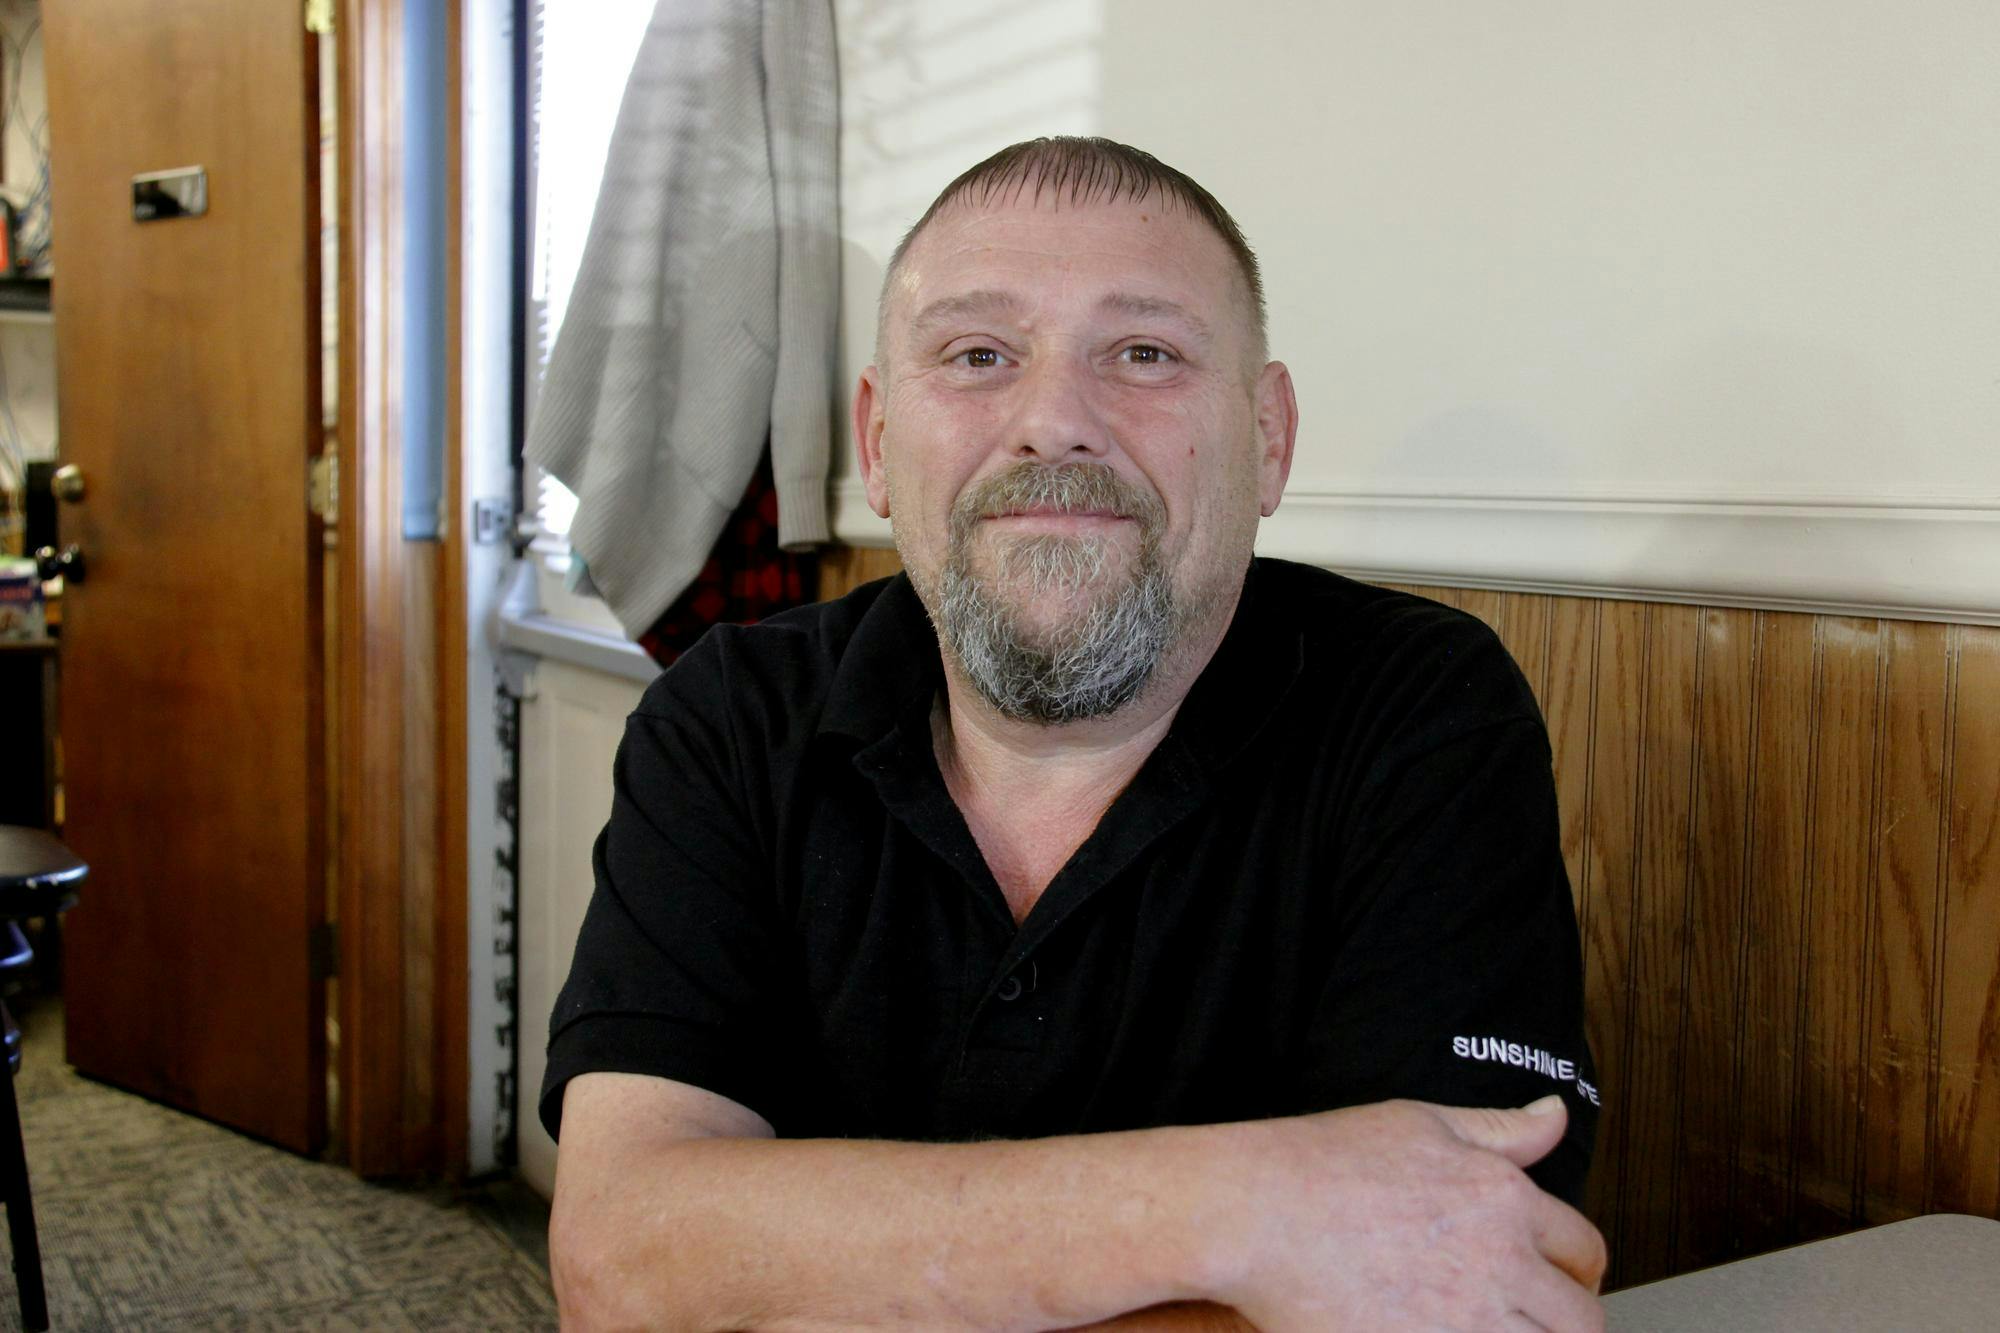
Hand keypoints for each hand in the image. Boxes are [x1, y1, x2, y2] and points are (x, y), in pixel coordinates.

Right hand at [1213, 1096, 1604, 1331]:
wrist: (1252, 1211)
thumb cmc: (1322, 1163)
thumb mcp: (1419, 1123)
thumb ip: (1501, 1128)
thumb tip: (1555, 1114)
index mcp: (1505, 1200)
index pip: (1584, 1249)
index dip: (1579, 1271)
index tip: (1562, 1283)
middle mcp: (1498, 1264)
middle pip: (1580, 1321)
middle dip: (1567, 1325)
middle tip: (1537, 1322)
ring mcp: (1464, 1322)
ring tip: (1492, 1328)